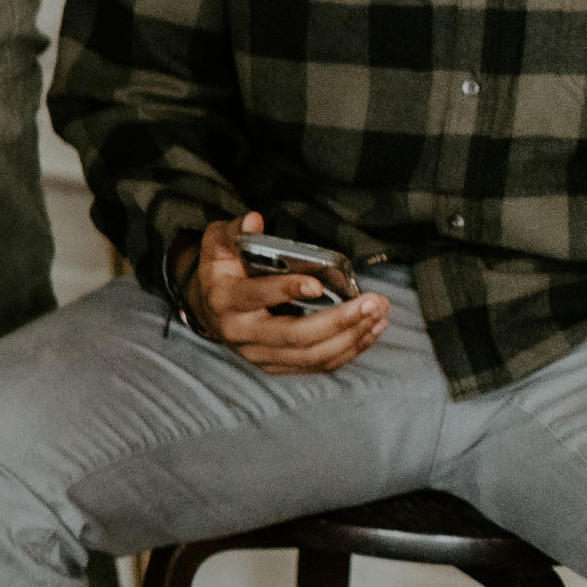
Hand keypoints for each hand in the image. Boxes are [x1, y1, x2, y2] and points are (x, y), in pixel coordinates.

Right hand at [180, 212, 386, 374]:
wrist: (208, 309)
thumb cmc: (221, 272)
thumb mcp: (217, 245)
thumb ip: (233, 231)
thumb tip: (254, 220)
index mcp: (225, 300)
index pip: (256, 298)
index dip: (287, 291)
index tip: (319, 285)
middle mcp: (240, 334)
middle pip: (294, 336)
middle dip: (338, 320)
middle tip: (372, 301)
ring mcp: (258, 355)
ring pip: (312, 355)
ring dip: (351, 337)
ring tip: (378, 314)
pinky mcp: (276, 367)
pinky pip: (317, 366)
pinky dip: (349, 351)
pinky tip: (370, 331)